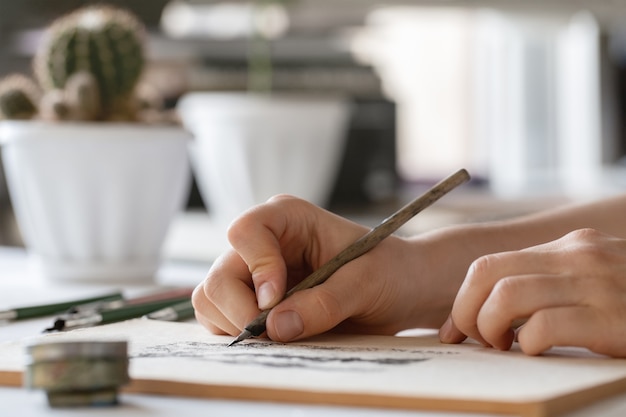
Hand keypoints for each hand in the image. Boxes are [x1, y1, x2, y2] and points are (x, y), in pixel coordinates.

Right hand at [192, 195, 451, 341]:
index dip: (256, 266)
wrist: (399, 292)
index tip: (276, 299)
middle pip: (220, 275)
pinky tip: (274, 341)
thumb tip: (275, 327)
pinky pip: (221, 321)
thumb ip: (324, 303)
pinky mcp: (251, 303)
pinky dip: (238, 338)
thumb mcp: (366, 284)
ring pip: (212, 301)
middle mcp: (264, 244)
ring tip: (281, 337)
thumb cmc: (388, 272)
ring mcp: (253, 274)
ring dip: (238, 326)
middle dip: (242, 311)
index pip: (246, 231)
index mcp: (289, 219)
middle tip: (276, 334)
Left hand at [439, 228, 625, 356]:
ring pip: (507, 295)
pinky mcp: (613, 318)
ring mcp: (596, 284)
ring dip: (491, 327)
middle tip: (477, 339)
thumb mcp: (593, 280)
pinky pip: (544, 327)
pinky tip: (537, 352)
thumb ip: (549, 284)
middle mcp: (578, 257)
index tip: (456, 329)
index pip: (490, 264)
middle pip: (487, 273)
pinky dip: (528, 344)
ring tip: (503, 347)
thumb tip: (490, 313)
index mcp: (569, 248)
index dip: (463, 299)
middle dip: (466, 311)